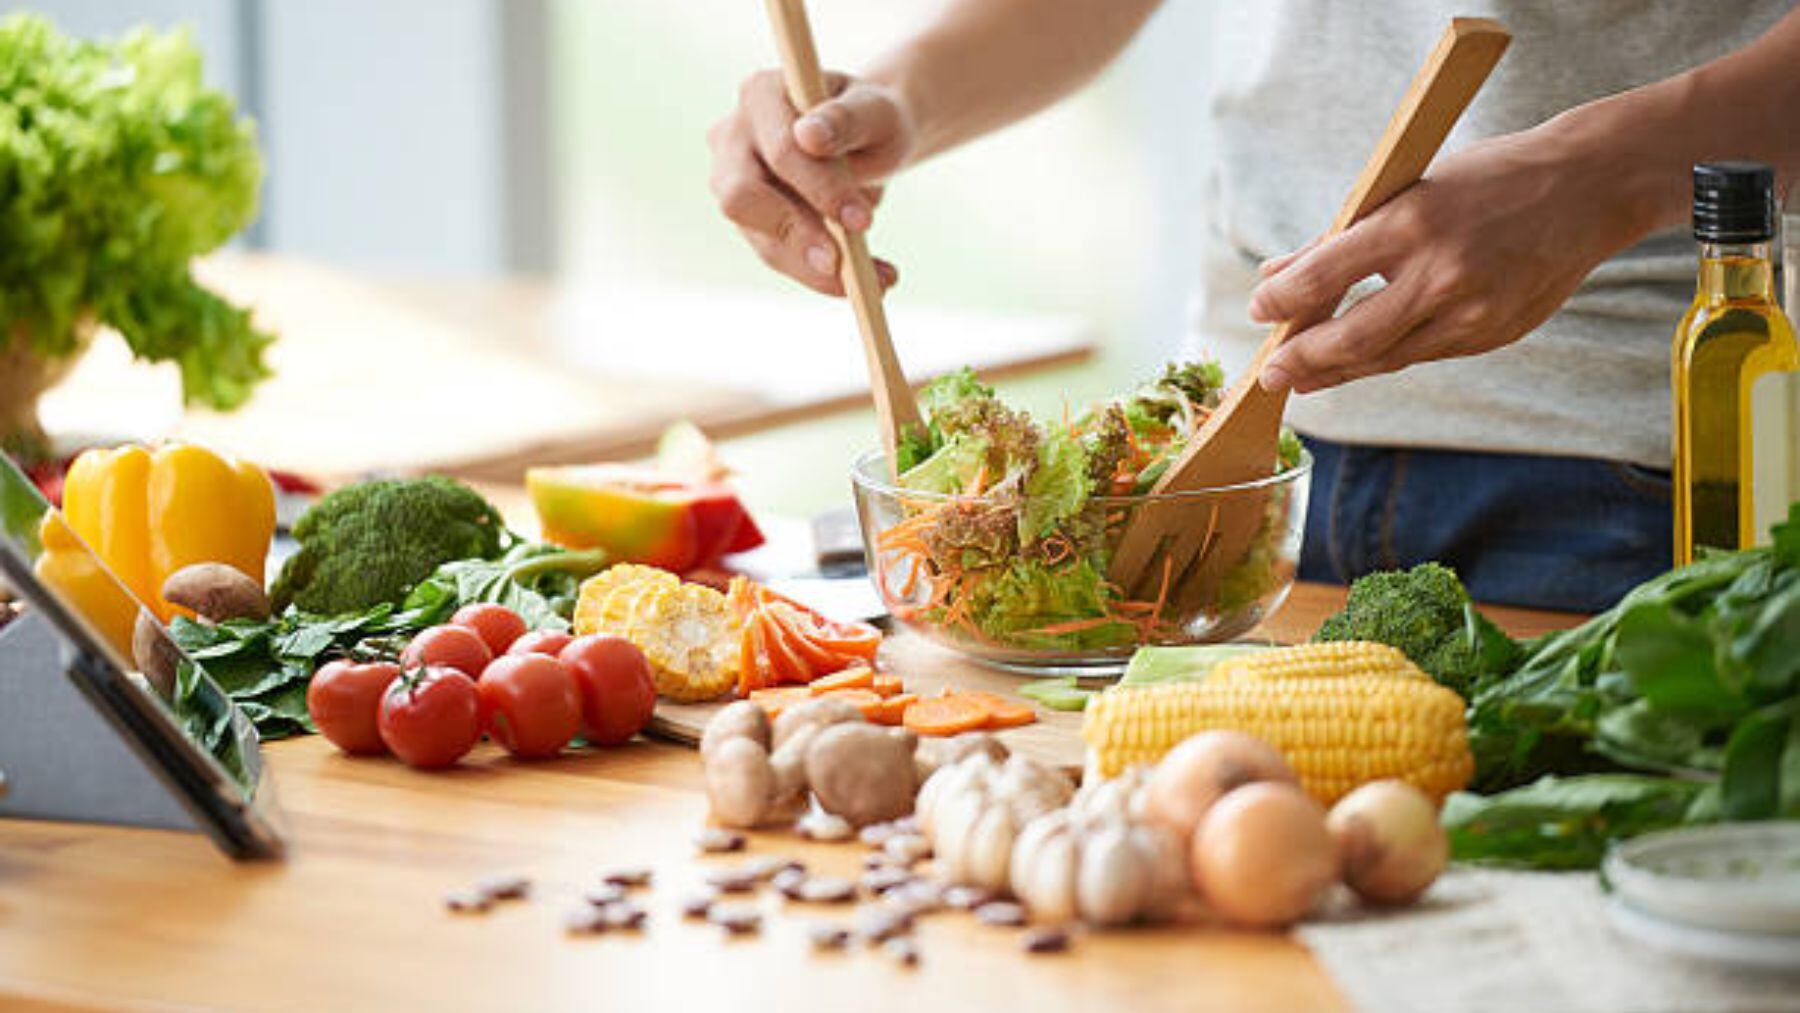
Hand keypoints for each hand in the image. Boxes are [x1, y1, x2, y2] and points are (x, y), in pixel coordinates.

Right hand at [708, 69, 914, 295]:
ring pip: (759, 237)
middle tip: (846, 267)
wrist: (870, 138)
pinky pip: (777, 254)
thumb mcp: (876, 112)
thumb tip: (809, 136)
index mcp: (761, 94)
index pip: (780, 149)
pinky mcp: (749, 219)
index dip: (819, 188)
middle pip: (743, 197)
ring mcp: (732, 179)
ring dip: (814, 268)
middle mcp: (733, 135)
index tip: (863, 221)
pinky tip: (867, 279)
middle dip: (798, 236)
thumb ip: (848, 119)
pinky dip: (820, 273)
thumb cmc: (872, 119)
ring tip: (876, 280)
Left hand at [1246, 126, 1646, 392]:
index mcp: (1412, 224)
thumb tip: (1275, 275)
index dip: (1280, 302)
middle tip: (1269, 375)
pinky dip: (1385, 358)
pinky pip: (1423, 355)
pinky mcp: (1493, 336)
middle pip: (1350, 339)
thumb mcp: (1407, 188)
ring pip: (1386, 358)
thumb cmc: (1489, 179)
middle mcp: (1442, 275)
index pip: (1324, 276)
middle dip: (1301, 361)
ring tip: (1303, 378)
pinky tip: (1358, 361)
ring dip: (1337, 372)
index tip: (1259, 310)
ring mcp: (1472, 313)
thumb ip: (1340, 237)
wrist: (1590, 188)